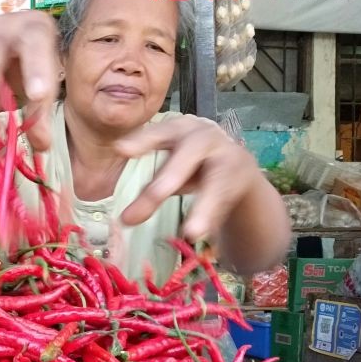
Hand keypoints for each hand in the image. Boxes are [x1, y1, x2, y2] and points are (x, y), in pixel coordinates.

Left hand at [116, 115, 265, 241]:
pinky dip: (214, 216)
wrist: (234, 163)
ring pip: (215, 180)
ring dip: (204, 207)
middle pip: (186, 155)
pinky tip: (203, 233)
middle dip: (168, 179)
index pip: (158, 132)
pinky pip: (226, 197)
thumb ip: (148, 186)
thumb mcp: (169, 166)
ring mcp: (225, 154)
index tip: (120, 149)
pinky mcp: (240, 175)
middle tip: (151, 200)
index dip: (141, 140)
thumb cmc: (189, 164)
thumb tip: (126, 220)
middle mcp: (202, 136)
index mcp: (177, 129)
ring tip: (192, 232)